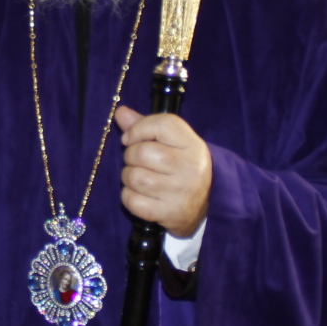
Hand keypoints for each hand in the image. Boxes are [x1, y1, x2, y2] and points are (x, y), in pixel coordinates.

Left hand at [114, 105, 212, 237]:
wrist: (206, 204)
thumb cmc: (182, 167)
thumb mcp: (172, 142)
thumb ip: (146, 125)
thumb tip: (121, 112)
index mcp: (193, 145)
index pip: (161, 124)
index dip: (138, 129)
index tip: (131, 138)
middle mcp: (190, 167)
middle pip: (143, 152)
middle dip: (130, 155)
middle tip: (136, 161)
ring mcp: (181, 192)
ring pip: (134, 177)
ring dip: (128, 176)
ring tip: (138, 177)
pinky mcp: (170, 213)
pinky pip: (132, 201)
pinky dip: (128, 196)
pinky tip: (139, 194)